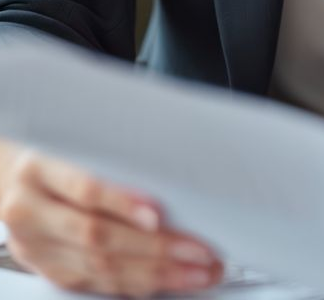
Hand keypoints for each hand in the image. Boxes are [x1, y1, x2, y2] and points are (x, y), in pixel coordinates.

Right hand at [0, 143, 221, 296]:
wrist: (8, 178)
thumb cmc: (53, 154)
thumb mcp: (76, 144)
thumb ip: (112, 166)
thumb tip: (164, 193)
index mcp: (38, 170)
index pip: (85, 190)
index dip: (122, 205)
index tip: (158, 215)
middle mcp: (30, 212)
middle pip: (96, 235)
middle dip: (156, 249)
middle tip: (199, 253)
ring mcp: (33, 246)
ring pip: (97, 266)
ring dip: (152, 274)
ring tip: (193, 273)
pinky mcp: (42, 268)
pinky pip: (89, 282)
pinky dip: (129, 285)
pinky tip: (159, 283)